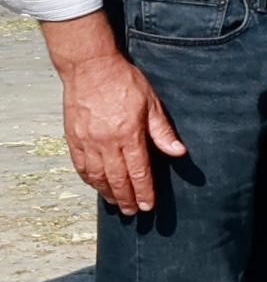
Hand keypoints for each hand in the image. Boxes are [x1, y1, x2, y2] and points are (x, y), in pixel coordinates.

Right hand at [44, 13, 178, 217]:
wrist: (90, 68)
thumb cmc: (125, 82)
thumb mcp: (151, 103)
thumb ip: (162, 131)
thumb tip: (179, 152)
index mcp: (128, 135)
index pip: (138, 171)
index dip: (144, 191)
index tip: (148, 205)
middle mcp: (106, 142)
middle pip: (117, 179)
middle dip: (127, 198)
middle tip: (134, 212)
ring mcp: (87, 141)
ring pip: (97, 176)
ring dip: (108, 192)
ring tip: (118, 204)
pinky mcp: (73, 138)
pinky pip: (81, 166)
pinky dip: (89, 179)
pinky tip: (97, 186)